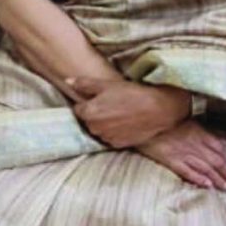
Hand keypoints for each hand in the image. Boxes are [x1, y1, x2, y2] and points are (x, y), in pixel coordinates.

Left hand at [66, 76, 188, 150]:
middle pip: (88, 121)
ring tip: (120, 113)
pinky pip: (110, 138)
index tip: (99, 99)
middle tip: (111, 104)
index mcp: (89, 112)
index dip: (88, 103)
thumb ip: (84, 84)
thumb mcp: (106, 84)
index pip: (78, 109)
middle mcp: (95, 128)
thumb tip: (67, 81)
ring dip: (105, 124)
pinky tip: (125, 123)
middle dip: (95, 114)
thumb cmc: (132, 94)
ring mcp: (106, 137)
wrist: (158, 109)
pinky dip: (115, 132)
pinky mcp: (118, 144)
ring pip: (99, 130)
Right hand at [137, 119, 225, 191]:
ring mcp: (183, 153)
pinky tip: (207, 186)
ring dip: (217, 179)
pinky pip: (187, 171)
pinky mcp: (170, 160)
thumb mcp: (185, 118)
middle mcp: (195, 144)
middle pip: (216, 160)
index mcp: (199, 132)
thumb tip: (217, 137)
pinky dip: (198, 179)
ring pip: (205, 168)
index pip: (220, 147)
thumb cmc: (164, 118)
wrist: (143, 119)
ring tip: (225, 187)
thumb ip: (201, 129)